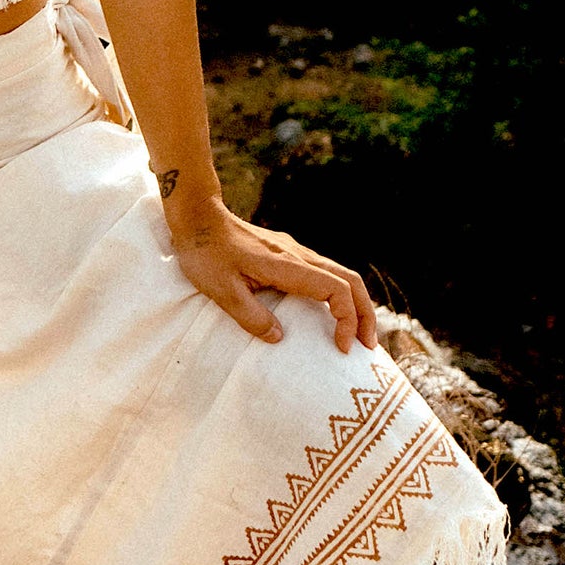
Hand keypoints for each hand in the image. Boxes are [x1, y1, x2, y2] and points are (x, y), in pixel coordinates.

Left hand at [168, 202, 377, 354]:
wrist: (197, 218)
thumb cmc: (205, 253)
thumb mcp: (221, 290)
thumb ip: (250, 316)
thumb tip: (279, 338)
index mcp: (287, 265)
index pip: (336, 289)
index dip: (347, 319)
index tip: (341, 346)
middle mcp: (298, 256)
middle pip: (350, 281)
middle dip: (365, 314)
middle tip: (367, 347)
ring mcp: (295, 252)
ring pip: (341, 275)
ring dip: (355, 304)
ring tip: (358, 334)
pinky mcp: (288, 254)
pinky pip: (325, 273)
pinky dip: (340, 294)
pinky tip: (332, 312)